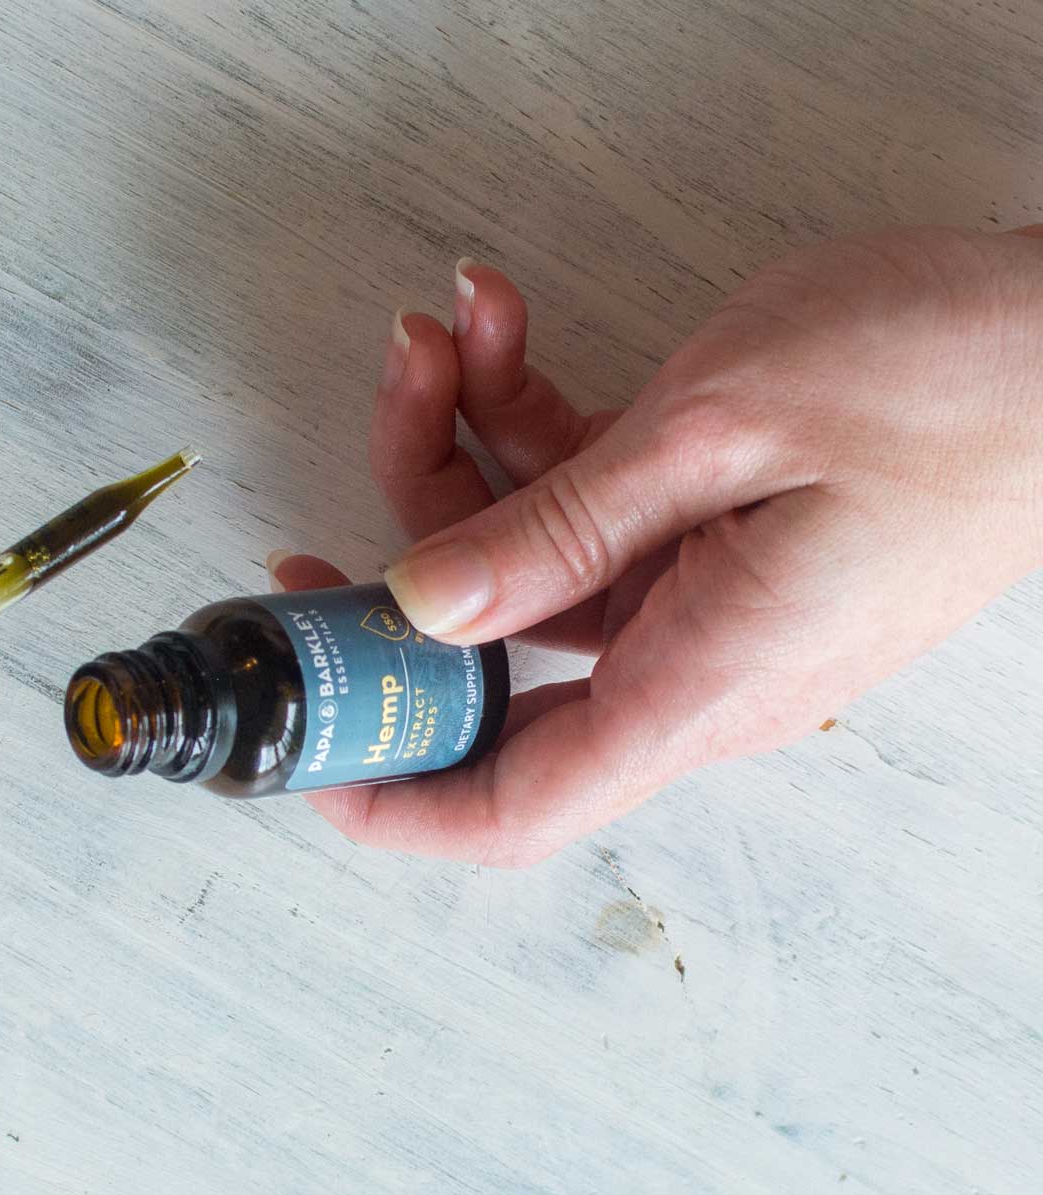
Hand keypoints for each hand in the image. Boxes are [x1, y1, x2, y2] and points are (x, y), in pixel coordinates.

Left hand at [276, 225, 1042, 864]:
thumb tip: (422, 606)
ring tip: (439, 339)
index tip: (300, 753)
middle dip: (389, 587)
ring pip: (524, 575)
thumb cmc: (947, 376)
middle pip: (489, 678)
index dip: (392, 799)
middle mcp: (693, 669)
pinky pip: (585, 518)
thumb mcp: (714, 433)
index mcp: (697, 681)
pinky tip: (501, 333)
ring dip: (456, 459)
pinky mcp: (713, 544)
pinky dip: (529, 432)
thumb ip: (555, 526)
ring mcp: (702, 607)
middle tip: (311, 530)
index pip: (512, 807)